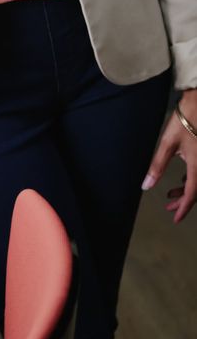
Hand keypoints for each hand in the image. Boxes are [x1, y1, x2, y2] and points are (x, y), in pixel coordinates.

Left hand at [142, 90, 196, 222]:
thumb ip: (157, 166)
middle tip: (168, 208)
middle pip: (196, 191)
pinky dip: (191, 180)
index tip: (175, 218)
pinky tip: (182, 180)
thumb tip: (146, 185)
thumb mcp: (168, 144)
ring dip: (186, 191)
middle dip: (183, 201)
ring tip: (170, 195)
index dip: (183, 208)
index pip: (192, 194)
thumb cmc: (184, 121)